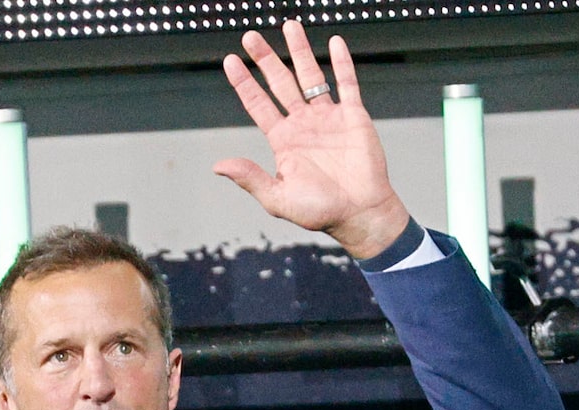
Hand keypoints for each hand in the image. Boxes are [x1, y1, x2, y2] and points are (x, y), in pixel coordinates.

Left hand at [213, 23, 409, 258]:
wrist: (360, 213)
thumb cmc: (320, 212)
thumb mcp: (278, 199)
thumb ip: (250, 178)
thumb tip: (219, 166)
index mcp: (283, 141)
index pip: (258, 104)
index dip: (244, 83)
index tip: (231, 61)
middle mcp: (303, 125)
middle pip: (280, 83)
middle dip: (265, 59)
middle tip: (251, 37)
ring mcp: (328, 118)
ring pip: (310, 76)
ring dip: (299, 52)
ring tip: (289, 26)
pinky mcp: (353, 116)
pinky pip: (347, 83)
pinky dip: (341, 62)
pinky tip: (334, 42)